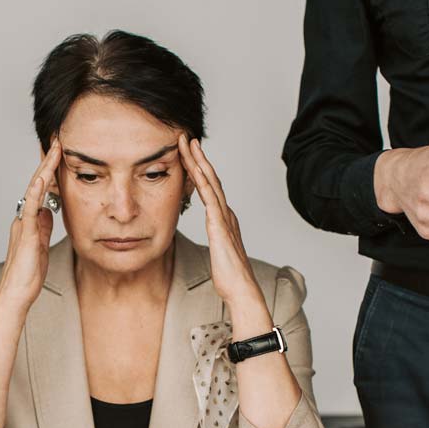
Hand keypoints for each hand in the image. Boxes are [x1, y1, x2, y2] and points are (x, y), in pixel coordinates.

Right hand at [0, 139, 59, 311]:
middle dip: (49, 161)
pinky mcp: (26, 233)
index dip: (51, 171)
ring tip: (54, 149)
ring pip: (34, 190)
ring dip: (45, 168)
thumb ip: (43, 227)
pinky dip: (36, 192)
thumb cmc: (28, 275)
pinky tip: (43, 178)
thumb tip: (48, 211)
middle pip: (38, 183)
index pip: (42, 190)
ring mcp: (24, 223)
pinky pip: (30, 208)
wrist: (16, 294)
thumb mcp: (41, 245)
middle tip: (59, 140)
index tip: (61, 153)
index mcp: (29, 220)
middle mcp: (24, 217)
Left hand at [178, 135, 266, 321]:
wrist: (241, 289)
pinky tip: (195, 170)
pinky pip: (210, 199)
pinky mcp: (220, 227)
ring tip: (189, 145)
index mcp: (224, 219)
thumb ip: (218, 240)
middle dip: (198, 157)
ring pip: (211, 183)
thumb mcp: (219, 253)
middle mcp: (226, 214)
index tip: (189, 153)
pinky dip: (203, 182)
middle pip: (211, 179)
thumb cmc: (229, 276)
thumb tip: (217, 236)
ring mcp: (224, 219)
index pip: (210, 188)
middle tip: (187, 138)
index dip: (199, 169)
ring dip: (200, 162)